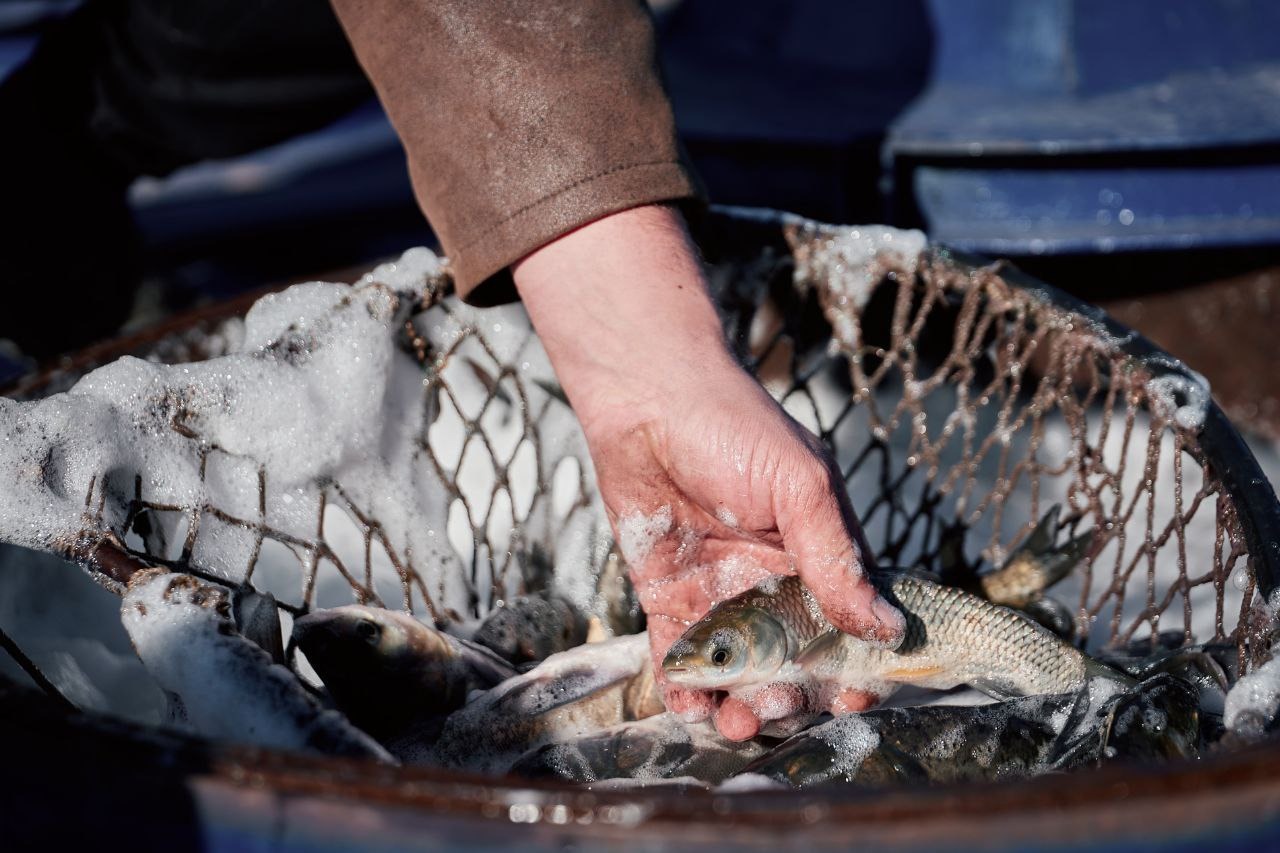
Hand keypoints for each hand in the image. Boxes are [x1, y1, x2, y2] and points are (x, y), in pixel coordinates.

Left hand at [513, 205, 904, 739]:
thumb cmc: (735, 427)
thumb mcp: (801, 487)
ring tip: (733, 719)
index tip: (852, 697)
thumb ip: (836, 558)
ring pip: (737, 670)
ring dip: (739, 704)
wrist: (647, 399)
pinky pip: (679, 655)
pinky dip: (685, 687)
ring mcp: (719, 593)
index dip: (852, 668)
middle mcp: (772, 583)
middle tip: (776, 705)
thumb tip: (886, 626)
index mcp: (817, 557)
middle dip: (791, 695)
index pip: (846, 627)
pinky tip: (688, 705)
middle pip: (792, 662)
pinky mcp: (668, 596)